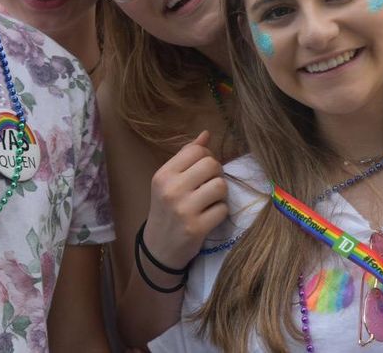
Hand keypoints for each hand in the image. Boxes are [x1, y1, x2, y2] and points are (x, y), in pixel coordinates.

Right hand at [143, 131, 227, 268]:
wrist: (159, 247)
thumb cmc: (166, 209)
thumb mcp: (168, 181)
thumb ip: (186, 156)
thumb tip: (206, 134)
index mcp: (164, 175)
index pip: (196, 150)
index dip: (207, 157)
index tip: (203, 169)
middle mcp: (171, 189)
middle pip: (212, 165)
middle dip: (216, 174)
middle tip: (209, 185)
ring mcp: (184, 209)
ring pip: (220, 186)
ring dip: (220, 194)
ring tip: (210, 200)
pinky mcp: (197, 228)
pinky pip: (223, 209)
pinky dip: (220, 212)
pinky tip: (209, 216)